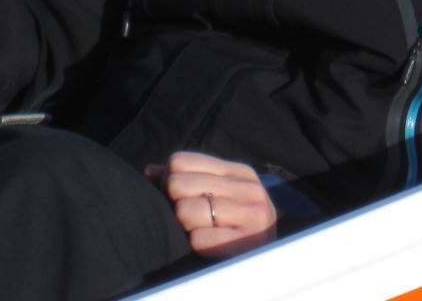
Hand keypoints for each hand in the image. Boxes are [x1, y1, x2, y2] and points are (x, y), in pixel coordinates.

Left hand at [144, 151, 276, 258]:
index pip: (180, 161)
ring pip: (185, 211)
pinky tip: (207, 245)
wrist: (271, 259)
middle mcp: (248, 187)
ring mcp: (251, 214)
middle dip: (174, 204)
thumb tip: (150, 171)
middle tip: (186, 219)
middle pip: (178, 184)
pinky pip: (198, 239)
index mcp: (239, 172)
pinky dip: (196, 244)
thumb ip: (189, 179)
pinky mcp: (248, 241)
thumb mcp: (220, 194)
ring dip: (184, 226)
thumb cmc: (236, 225)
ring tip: (198, 231)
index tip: (178, 198)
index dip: (168, 180)